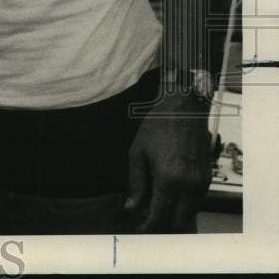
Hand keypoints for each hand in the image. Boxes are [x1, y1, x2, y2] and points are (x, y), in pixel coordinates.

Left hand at [125, 94, 212, 232]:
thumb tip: (131, 209)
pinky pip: (196, 203)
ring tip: (155, 209)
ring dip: (174, 217)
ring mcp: (202, 184)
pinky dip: (184, 207)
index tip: (138, 228)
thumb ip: (135, 183)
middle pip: (178, 222)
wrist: (183, 110)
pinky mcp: (208, 179)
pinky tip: (169, 198)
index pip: (160, 216)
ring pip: (190, 215)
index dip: (148, 226)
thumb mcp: (137, 153)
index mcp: (169, 180)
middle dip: (162, 226)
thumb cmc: (156, 128)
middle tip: (146, 220)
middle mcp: (190, 186)